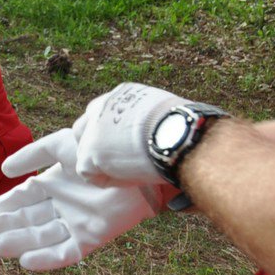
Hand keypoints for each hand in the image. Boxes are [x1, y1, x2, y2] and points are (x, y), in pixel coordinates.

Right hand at [0, 129, 167, 269]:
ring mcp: (76, 223)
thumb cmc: (101, 149)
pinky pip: (67, 252)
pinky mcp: (92, 238)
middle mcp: (62, 206)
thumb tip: (4, 170)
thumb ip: (33, 155)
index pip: (21, 199)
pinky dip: (47, 259)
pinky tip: (27, 262)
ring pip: (42, 237)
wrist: (138, 165)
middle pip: (28, 220)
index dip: (2, 208)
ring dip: (20, 242)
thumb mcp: (62, 146)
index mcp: (53, 184)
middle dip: (6, 227)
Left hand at [52, 82, 189, 185]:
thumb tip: (168, 142)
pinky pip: (90, 173)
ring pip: (86, 153)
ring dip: (105, 166)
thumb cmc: (188, 127)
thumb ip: (157, 124)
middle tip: (119, 163)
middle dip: (97, 147)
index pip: (106, 115)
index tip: (127, 148)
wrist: (182, 133)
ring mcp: (93, 128)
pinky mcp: (90, 151)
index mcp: (124, 94)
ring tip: (134, 173)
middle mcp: (103, 106)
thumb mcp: (170, 115)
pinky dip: (109, 180)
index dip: (112, 134)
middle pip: (85, 129)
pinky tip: (132, 180)